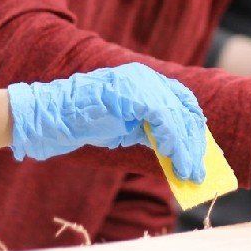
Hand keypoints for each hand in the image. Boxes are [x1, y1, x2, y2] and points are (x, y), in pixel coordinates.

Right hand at [8, 63, 207, 180]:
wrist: (51, 117)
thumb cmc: (84, 122)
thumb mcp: (124, 126)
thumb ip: (149, 131)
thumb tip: (176, 151)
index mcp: (143, 80)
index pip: (180, 98)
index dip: (193, 124)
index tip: (200, 148)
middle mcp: (144, 77)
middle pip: (183, 108)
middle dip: (193, 142)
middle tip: (198, 170)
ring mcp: (138, 83)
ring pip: (176, 116)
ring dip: (186, 149)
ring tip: (189, 173)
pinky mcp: (131, 94)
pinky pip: (162, 119)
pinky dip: (172, 141)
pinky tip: (173, 159)